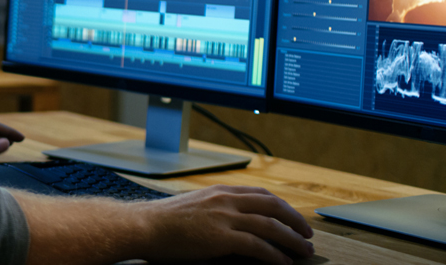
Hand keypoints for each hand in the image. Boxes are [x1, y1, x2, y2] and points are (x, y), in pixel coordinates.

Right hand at [137, 185, 313, 264]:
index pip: (259, 194)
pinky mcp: (220, 237)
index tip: (292, 217)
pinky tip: (283, 263)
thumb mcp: (193, 207)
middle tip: (307, 234)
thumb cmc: (162, 222)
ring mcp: (223, 217)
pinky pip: (257, 246)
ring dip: (292, 239)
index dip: (281, 206)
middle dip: (294, 220)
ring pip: (270, 225)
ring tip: (304, 250)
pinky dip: (274, 255)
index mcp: (218, 191)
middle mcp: (224, 200)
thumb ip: (215, 211)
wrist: (143, 227)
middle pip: (271, 205)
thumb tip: (234, 225)